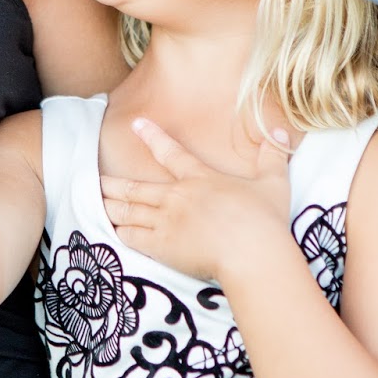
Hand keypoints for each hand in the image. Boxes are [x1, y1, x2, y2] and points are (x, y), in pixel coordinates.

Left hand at [100, 118, 291, 282]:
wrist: (251, 252)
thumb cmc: (264, 219)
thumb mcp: (273, 182)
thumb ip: (273, 155)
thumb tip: (282, 129)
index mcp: (199, 179)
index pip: (170, 152)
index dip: (152, 137)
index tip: (137, 125)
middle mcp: (176, 196)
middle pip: (135, 187)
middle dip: (113, 183)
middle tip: (96, 179)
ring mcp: (165, 221)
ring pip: (128, 211)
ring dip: (110, 205)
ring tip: (96, 202)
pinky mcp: (161, 246)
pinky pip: (132, 237)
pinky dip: (120, 232)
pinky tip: (111, 231)